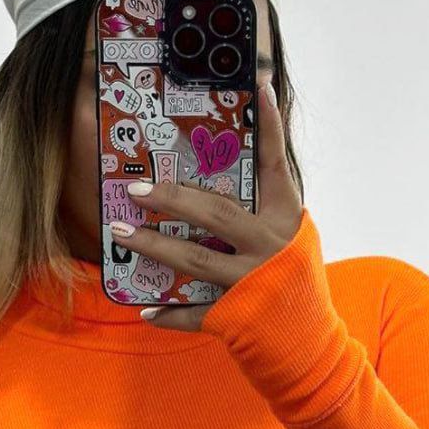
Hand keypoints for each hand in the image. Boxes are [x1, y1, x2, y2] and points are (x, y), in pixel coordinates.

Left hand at [109, 81, 303, 332]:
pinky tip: (145, 308)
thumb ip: (263, 206)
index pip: (277, 165)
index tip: (261, 87)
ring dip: (151, 246)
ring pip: (193, 260)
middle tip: (136, 188)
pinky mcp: (237, 317)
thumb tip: (229, 167)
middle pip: (214, 215)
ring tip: (119, 231)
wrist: (309, 341)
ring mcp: (252, 283)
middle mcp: (270, 248)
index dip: (270, 127)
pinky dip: (168, 313)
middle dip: (171, 198)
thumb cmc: (293, 279)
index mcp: (285, 220)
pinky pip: (194, 313)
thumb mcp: (289, 237)